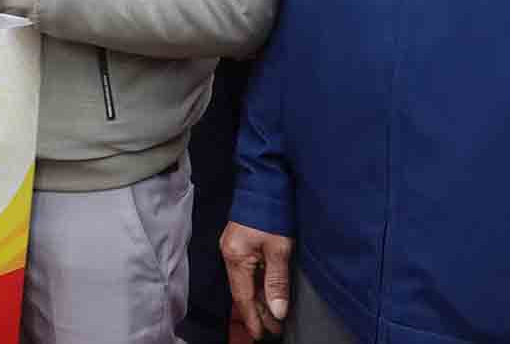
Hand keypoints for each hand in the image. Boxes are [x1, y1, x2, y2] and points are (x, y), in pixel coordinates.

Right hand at [221, 221, 293, 339]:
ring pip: (245, 282)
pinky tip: (267, 293)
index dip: (253, 318)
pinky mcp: (240, 242)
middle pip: (242, 291)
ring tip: (273, 317)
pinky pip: (247, 271)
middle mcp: (230, 254)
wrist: (264, 181)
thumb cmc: (271, 212)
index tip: (262, 335)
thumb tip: (277, 310)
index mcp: (235, 257)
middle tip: (273, 330)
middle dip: (258, 312)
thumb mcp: (279, 248)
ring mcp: (233, 247)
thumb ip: (277, 281)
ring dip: (259, 300)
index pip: (243, 297)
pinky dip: (257, 285)